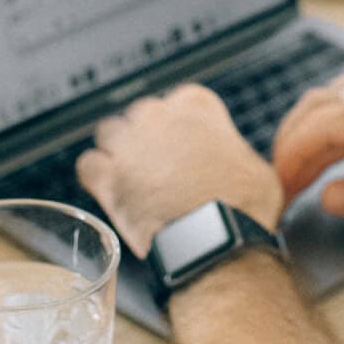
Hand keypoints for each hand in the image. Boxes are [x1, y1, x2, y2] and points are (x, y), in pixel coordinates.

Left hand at [76, 84, 282, 257]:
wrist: (216, 239)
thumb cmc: (243, 206)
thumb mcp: (255, 167)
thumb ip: (233, 154)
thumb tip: (232, 165)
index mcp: (196, 104)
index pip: (177, 103)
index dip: (178, 129)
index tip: (183, 149)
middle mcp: (158, 115)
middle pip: (140, 116)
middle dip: (146, 139)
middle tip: (158, 170)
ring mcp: (128, 143)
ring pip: (109, 134)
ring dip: (118, 153)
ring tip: (132, 181)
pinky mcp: (108, 176)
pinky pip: (88, 164)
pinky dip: (97, 177)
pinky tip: (110, 191)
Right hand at [270, 72, 343, 223]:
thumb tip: (326, 197)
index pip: (321, 125)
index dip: (292, 156)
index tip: (276, 188)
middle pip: (316, 109)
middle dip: (290, 147)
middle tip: (277, 189)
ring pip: (325, 103)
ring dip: (303, 136)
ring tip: (292, 179)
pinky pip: (343, 106)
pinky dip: (323, 130)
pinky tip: (321, 160)